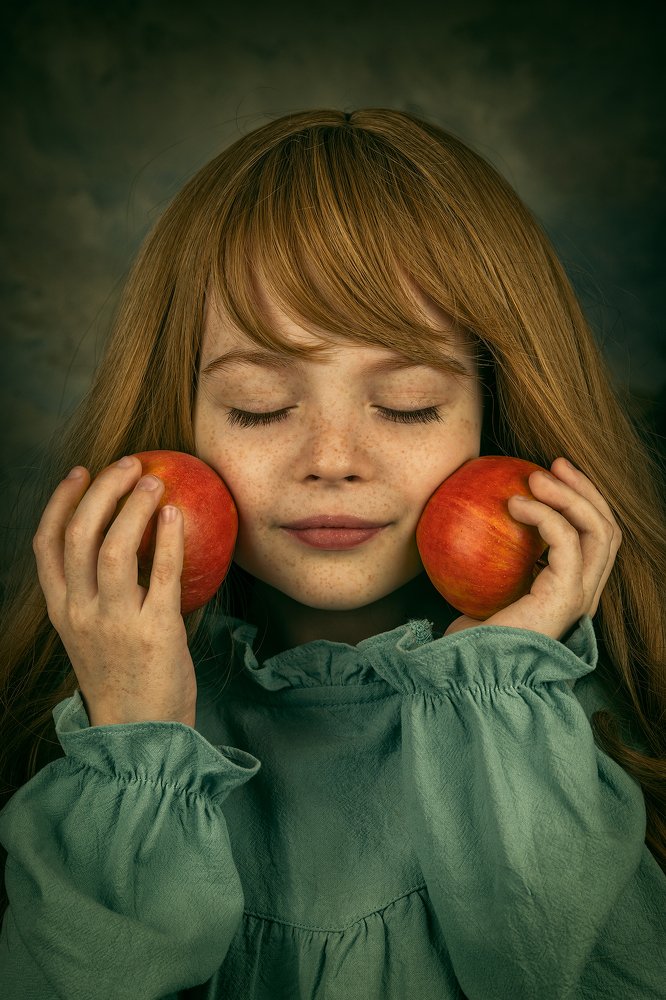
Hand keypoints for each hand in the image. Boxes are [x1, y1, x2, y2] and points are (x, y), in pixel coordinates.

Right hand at [32, 456, 197, 725]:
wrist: (141, 735)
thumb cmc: (127, 681)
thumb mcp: (96, 637)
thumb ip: (103, 597)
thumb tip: (136, 546)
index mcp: (62, 611)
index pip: (46, 545)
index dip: (60, 502)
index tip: (80, 472)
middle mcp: (79, 612)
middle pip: (78, 535)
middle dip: (101, 491)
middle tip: (128, 464)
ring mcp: (113, 622)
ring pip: (113, 548)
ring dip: (133, 506)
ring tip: (154, 481)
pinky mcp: (153, 631)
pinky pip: (160, 573)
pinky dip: (168, 539)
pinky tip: (177, 515)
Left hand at [444, 457, 622, 641]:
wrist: (469, 673)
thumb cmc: (470, 638)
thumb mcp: (484, 589)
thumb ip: (493, 560)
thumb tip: (471, 519)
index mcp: (572, 592)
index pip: (596, 539)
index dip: (583, 501)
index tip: (552, 475)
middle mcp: (585, 595)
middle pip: (608, 529)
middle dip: (585, 489)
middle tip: (554, 464)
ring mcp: (580, 597)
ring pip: (600, 531)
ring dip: (571, 495)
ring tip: (536, 476)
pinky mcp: (565, 597)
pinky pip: (565, 542)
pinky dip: (545, 515)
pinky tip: (516, 504)